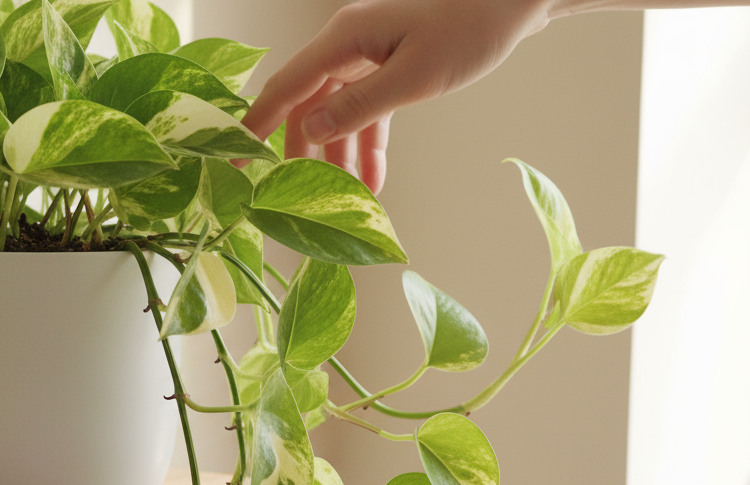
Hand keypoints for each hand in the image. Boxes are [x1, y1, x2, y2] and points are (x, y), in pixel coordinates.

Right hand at [241, 0, 554, 192]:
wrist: (514, 4)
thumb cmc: (470, 30)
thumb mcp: (415, 77)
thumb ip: (360, 107)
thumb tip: (311, 131)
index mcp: (343, 38)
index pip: (286, 87)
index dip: (256, 124)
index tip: (235, 159)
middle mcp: (346, 44)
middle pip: (305, 103)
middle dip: (297, 150)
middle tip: (281, 193)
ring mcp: (366, 55)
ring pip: (335, 113)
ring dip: (337, 155)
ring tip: (340, 200)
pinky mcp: (387, 67)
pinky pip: (365, 112)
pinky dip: (367, 144)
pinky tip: (373, 179)